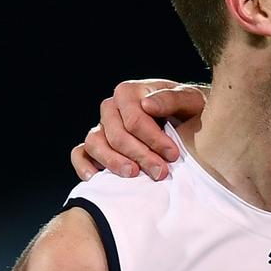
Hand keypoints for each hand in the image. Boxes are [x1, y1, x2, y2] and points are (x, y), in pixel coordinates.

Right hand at [70, 80, 206, 181]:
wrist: (191, 118)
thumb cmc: (191, 109)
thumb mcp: (191, 100)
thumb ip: (172, 99)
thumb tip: (147, 105)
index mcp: (130, 92)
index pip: (134, 119)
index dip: (153, 139)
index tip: (172, 154)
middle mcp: (112, 107)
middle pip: (116, 135)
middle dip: (140, 155)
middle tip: (161, 172)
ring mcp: (102, 126)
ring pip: (95, 143)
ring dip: (114, 162)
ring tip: (134, 175)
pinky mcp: (97, 144)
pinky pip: (80, 153)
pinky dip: (83, 165)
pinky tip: (97, 179)